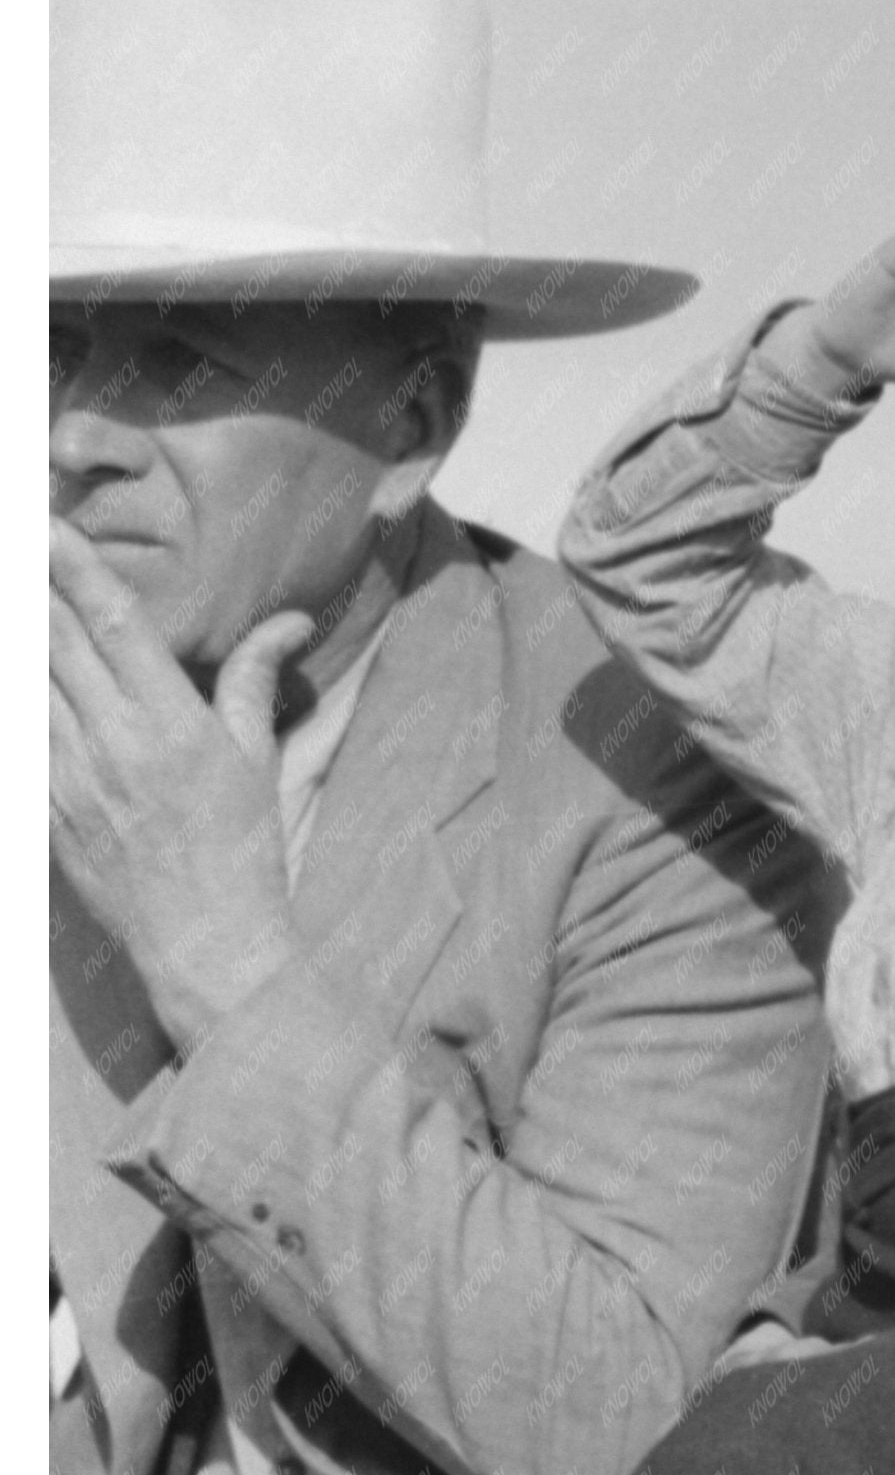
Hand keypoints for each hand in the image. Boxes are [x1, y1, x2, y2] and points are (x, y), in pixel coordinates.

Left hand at [50, 519, 312, 1051]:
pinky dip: (20, 702)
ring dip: (23, 638)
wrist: (206, 947)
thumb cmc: (243, 856)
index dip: (78, 569)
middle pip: (55, 642)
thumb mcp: (259, 764)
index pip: (116, 626)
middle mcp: (114, 744)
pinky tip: (24, 677)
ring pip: (29, 684)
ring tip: (19, 602)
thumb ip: (254, 682)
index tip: (51, 528)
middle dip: (33, 587)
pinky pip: (21, 739)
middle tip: (20, 546)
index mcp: (173, 726)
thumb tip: (287, 621)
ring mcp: (71, 778)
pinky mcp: (45, 810)